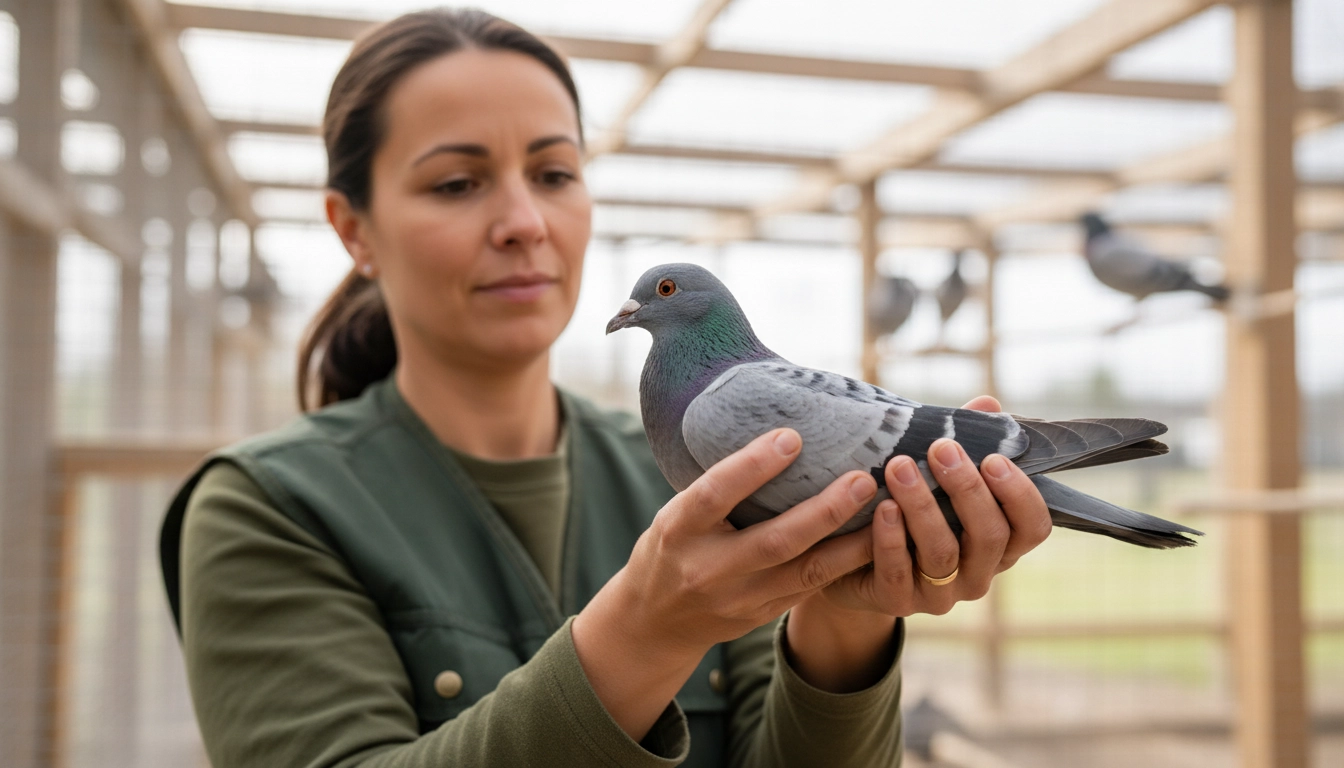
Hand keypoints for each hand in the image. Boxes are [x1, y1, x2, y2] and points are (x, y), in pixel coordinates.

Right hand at [572, 427, 877, 737]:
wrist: (654, 623)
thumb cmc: (671, 548)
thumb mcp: (674, 513)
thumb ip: (716, 487)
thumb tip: (773, 433)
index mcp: (677, 531)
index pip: (714, 495)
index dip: (752, 466)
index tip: (791, 436)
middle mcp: (708, 568)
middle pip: (774, 541)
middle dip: (824, 511)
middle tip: (863, 479)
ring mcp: (737, 599)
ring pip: (805, 572)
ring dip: (851, 543)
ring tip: (887, 512)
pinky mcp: (761, 616)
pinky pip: (810, 589)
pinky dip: (844, 564)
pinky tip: (874, 541)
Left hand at [816, 395, 1050, 615]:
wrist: (848, 556)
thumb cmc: (906, 505)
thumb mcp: (935, 475)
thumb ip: (966, 443)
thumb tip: (989, 404)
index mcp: (998, 543)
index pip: (1032, 528)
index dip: (1020, 495)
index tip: (992, 458)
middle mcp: (978, 573)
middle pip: (990, 536)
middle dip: (967, 489)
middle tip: (941, 448)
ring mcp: (940, 594)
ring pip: (943, 554)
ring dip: (922, 506)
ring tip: (899, 467)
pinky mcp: (898, 602)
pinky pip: (898, 574)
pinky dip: (891, 539)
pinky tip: (882, 508)